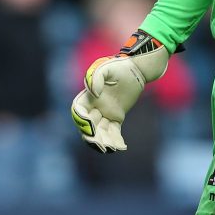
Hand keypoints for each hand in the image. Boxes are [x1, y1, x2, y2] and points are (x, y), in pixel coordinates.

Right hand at [71, 30, 168, 152]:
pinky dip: (116, 140)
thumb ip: (96, 77)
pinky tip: (121, 146)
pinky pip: (113, 131)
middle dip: (92, 136)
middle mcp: (94, 106)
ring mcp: (105, 113)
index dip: (80, 118)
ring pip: (100, 131)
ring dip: (104, 141)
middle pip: (88, 126)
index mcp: (88, 96)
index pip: (78, 110)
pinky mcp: (117, 117)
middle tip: (100, 143)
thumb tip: (94, 94)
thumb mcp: (106, 67)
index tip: (90, 122)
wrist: (136, 70)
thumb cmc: (119, 66)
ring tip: (112, 147)